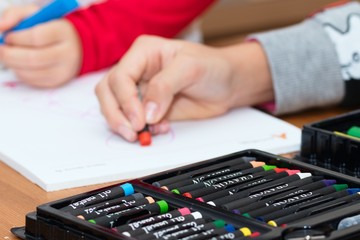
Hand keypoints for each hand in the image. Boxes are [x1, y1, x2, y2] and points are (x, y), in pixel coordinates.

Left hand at [0, 5, 81, 87]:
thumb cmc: (52, 29)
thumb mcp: (36, 14)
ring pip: (31, 73)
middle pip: (33, 58)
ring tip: (11, 56)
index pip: (36, 37)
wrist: (77, 46)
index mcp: (64, 32)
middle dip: (10, 55)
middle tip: (1, 49)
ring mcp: (64, 70)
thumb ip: (15, 15)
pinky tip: (21, 64)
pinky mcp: (58, 82)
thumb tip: (0, 28)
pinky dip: (20, 73)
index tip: (8, 37)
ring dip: (13, 65)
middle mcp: (67, 53)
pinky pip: (33, 81)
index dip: (17, 38)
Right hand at [95, 35, 273, 141]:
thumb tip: (146, 113)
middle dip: (116, 115)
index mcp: (143, 53)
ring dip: (125, 125)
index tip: (139, 119)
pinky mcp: (149, 109)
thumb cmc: (212, 67)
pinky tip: (160, 129)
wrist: (228, 85)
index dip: (125, 100)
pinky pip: (134, 122)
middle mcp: (137, 71)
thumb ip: (165, 87)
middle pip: (108, 92)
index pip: (120, 76)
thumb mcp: (190, 68)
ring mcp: (141, 91)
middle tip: (133, 132)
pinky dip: (143, 130)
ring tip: (146, 134)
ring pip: (115, 108)